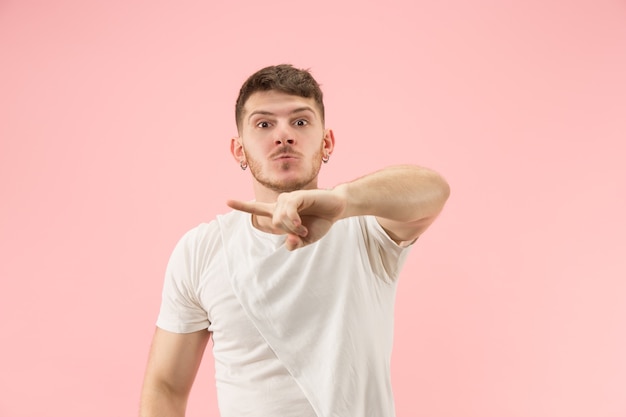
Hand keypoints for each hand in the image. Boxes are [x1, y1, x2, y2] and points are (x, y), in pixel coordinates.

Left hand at [227, 189, 346, 250]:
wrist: (336, 209)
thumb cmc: (320, 222)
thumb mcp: (306, 239)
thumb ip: (295, 244)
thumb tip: (288, 242)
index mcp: (279, 213)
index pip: (257, 209)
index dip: (242, 206)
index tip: (227, 201)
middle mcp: (281, 204)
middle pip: (273, 222)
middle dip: (287, 231)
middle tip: (302, 232)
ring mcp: (289, 199)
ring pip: (278, 218)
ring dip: (292, 227)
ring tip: (303, 228)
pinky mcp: (298, 196)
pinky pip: (288, 209)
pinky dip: (292, 220)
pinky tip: (300, 224)